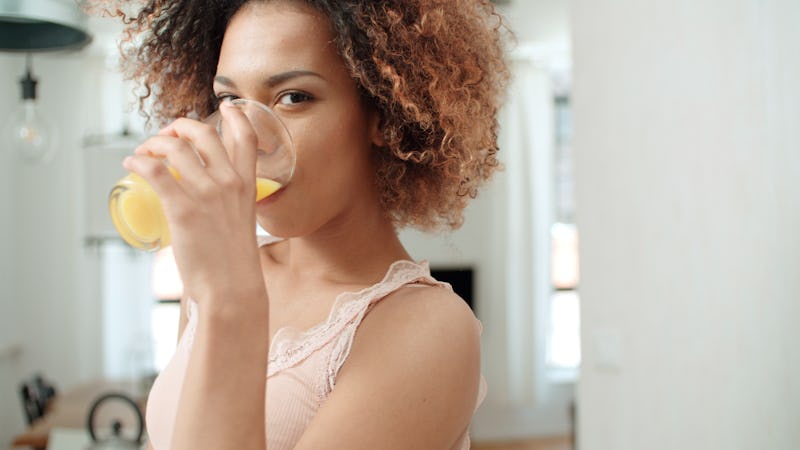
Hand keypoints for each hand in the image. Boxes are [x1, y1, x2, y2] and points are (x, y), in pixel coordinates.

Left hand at [123, 102, 265, 304]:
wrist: (232, 287)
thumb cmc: (234, 263)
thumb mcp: (241, 223)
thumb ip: (229, 206)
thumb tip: (204, 204)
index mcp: (247, 186)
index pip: (247, 138)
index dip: (236, 116)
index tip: (226, 107)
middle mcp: (229, 183)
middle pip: (203, 134)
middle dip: (179, 127)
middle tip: (165, 137)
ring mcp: (206, 194)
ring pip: (174, 148)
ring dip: (153, 144)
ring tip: (142, 155)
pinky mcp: (182, 208)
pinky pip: (154, 171)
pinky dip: (138, 162)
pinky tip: (131, 165)